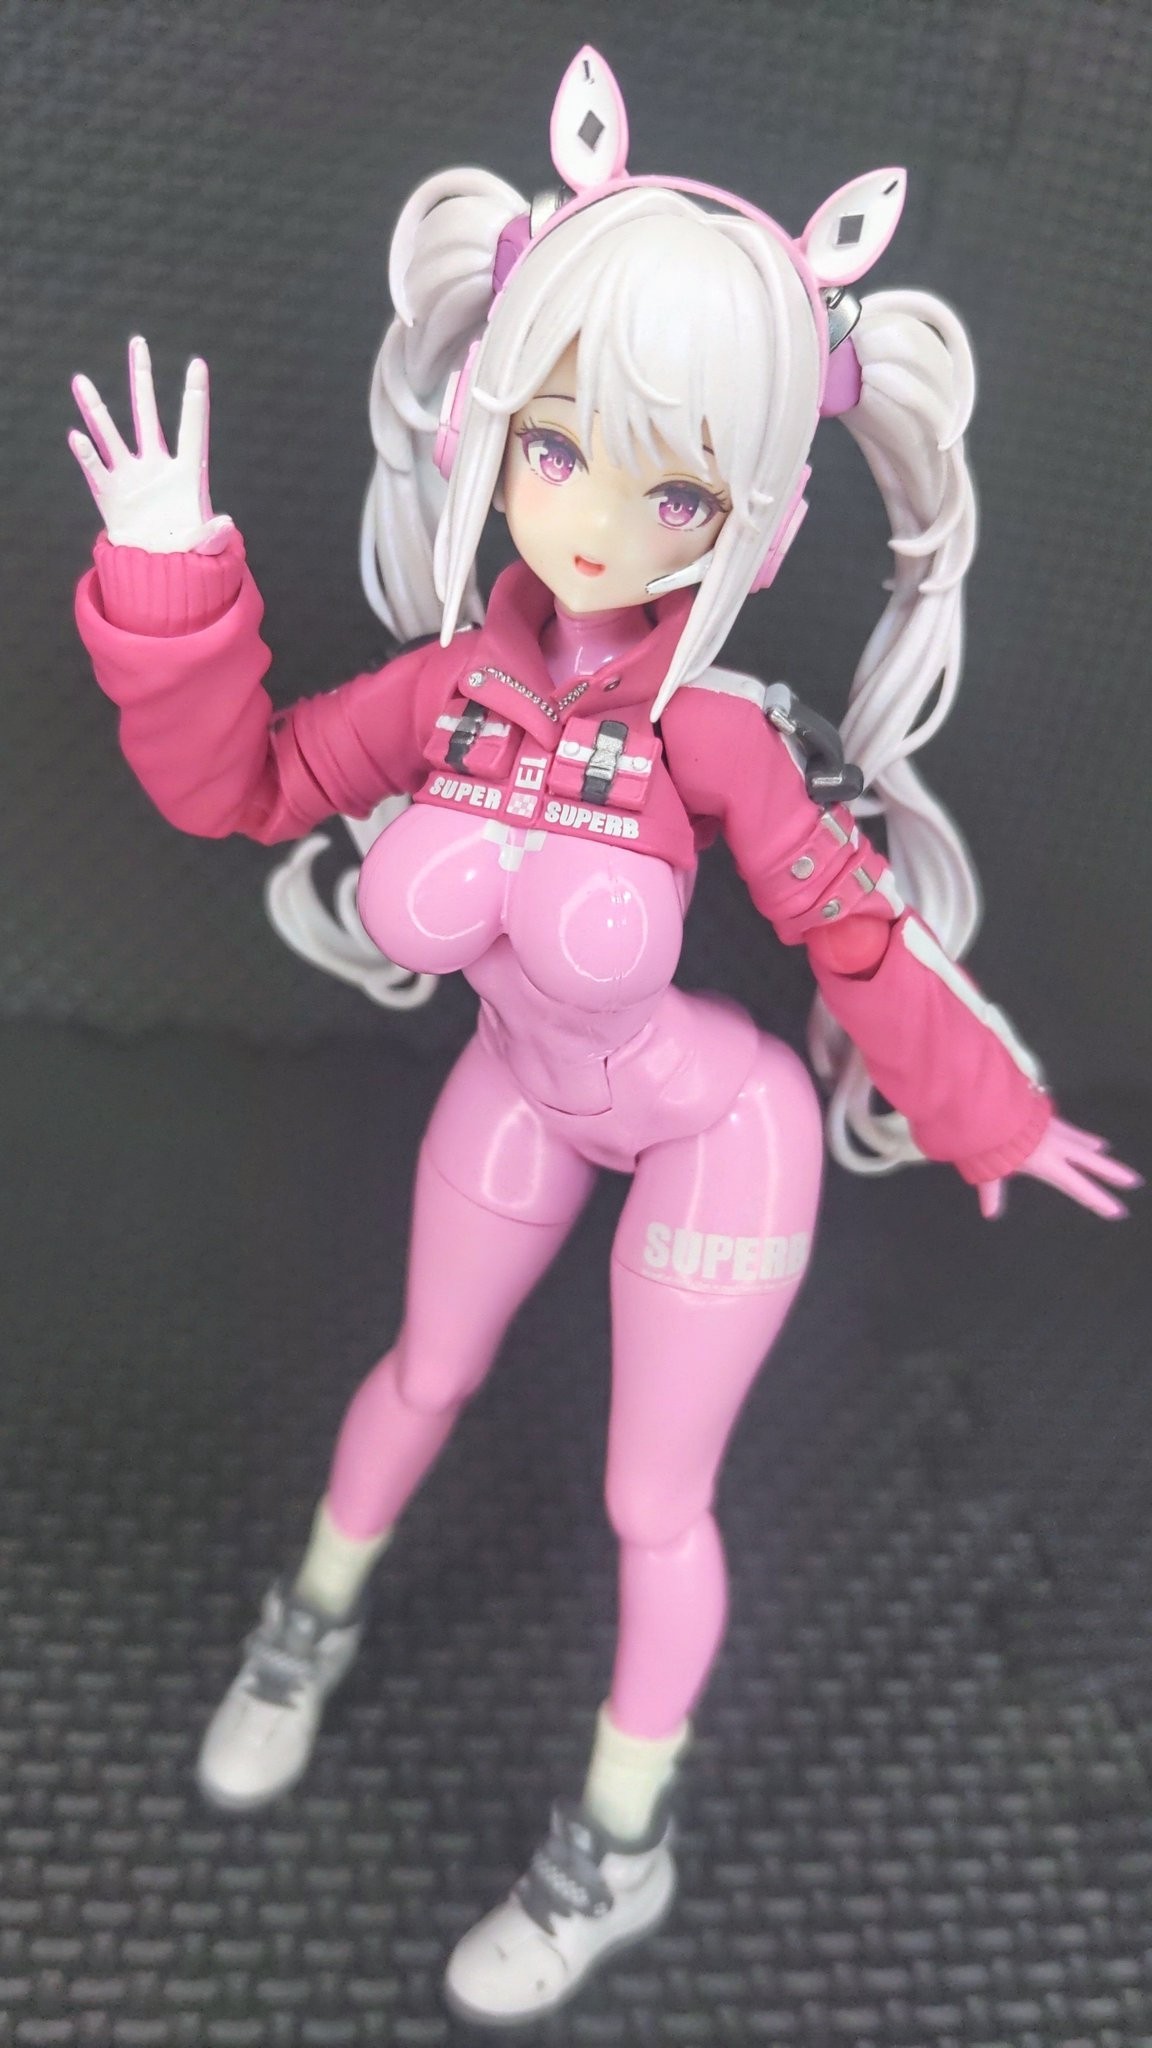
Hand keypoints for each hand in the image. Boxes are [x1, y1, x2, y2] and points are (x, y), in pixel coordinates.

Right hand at [69, 335, 232, 553]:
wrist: (156, 569)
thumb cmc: (186, 552)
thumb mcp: (204, 547)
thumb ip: (215, 537)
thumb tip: (226, 525)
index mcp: (188, 474)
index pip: (192, 429)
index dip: (194, 398)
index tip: (198, 364)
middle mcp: (157, 466)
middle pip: (148, 415)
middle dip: (142, 379)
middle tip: (138, 342)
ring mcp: (130, 476)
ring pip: (111, 434)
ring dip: (96, 409)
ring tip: (80, 381)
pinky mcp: (109, 493)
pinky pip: (95, 469)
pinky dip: (85, 455)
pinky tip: (77, 437)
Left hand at [978, 1116, 1141, 1220]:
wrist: (990, 1103)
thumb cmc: (990, 1140)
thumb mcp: (989, 1170)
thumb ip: (992, 1192)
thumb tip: (989, 1214)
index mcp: (1046, 1164)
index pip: (1077, 1187)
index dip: (1097, 1200)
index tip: (1117, 1211)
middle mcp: (1056, 1147)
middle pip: (1091, 1163)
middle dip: (1112, 1173)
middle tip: (1133, 1180)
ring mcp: (1054, 1130)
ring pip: (1082, 1143)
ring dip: (1096, 1152)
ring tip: (1105, 1154)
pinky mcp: (1047, 1117)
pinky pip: (1071, 1130)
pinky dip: (1081, 1137)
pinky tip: (1090, 1139)